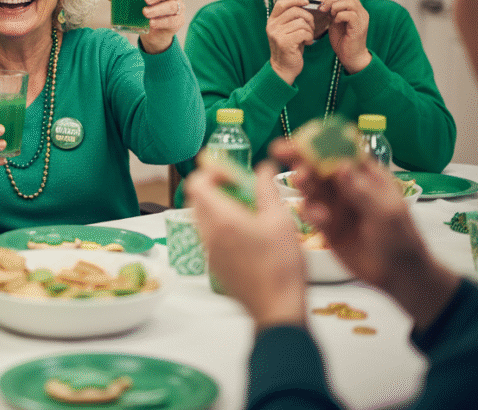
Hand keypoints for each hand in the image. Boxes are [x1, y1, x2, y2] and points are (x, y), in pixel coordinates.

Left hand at [140, 0, 183, 53]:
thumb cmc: (143, 11)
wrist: (152, 34)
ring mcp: (178, 9)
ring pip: (172, 6)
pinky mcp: (177, 22)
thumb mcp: (131, 2)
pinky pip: (171, 20)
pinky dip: (161, 22)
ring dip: (157, 9)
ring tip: (145, 13)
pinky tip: (152, 23)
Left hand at [186, 161, 307, 328]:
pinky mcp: (213, 264)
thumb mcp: (280, 220)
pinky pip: (208, 235)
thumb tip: (263, 167)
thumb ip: (266, 189)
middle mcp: (208, 234)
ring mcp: (208, 251)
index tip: (231, 172)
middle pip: (196, 199)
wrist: (277, 309)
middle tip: (239, 187)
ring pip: (201, 217)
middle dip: (214, 187)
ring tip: (245, 208)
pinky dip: (219, 224)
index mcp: (221, 219)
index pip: (196, 183)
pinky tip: (245, 231)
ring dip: (216, 206)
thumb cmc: (281, 266)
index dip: (211, 171)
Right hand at [266, 0, 315, 83]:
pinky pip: (303, 32)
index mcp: (272, 21)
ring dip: (309, 30)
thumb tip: (304, 3)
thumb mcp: (287, 30)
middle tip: (310, 27)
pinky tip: (306, 43)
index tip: (306, 2)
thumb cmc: (289, 48)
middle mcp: (272, 26)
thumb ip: (291, 18)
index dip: (296, 0)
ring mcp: (277, 34)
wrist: (283, 68)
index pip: (282, 3)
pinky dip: (309, 37)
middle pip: (295, 11)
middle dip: (308, 18)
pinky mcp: (284, 43)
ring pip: (301, 22)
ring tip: (307, 38)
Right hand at [271, 139, 459, 329]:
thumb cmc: (401, 238)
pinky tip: (319, 218)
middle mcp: (346, 185)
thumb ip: (362, 191)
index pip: (340, 151)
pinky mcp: (325, 225)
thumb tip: (339, 166)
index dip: (319, 142)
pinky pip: (310, 212)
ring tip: (302, 183)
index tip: (300, 140)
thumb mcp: (387, 213)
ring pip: (311, 186)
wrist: (400, 275)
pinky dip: (309, 211)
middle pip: (318, 165)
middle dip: (301, 158)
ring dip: (303, 181)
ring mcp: (334, 204)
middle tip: (286, 156)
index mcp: (366, 175)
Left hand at [319, 0, 370, 72]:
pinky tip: (335, 22)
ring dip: (335, 6)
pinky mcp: (359, 27)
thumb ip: (332, 11)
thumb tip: (324, 2)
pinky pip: (350, 14)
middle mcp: (361, 12)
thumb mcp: (335, 21)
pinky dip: (339, 16)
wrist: (350, 56)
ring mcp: (362, 19)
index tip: (322, 1)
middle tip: (322, 7)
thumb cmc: (342, 40)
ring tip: (329, 14)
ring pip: (350, 2)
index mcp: (356, 9)